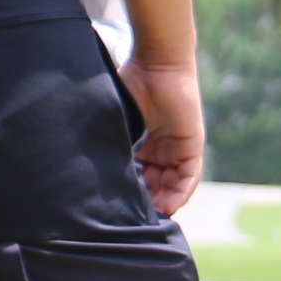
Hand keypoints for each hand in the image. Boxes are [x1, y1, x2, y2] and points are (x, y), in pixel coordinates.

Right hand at [124, 58, 204, 215]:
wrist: (157, 63)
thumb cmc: (131, 83)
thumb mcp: (117, 120)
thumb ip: (111, 140)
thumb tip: (88, 167)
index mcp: (145, 144)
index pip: (141, 177)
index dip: (134, 193)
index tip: (121, 208)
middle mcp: (163, 149)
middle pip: (158, 185)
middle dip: (149, 202)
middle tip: (135, 217)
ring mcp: (179, 147)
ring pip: (174, 184)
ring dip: (165, 202)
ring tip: (151, 215)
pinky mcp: (193, 145)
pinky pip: (190, 176)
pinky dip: (181, 192)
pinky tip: (169, 205)